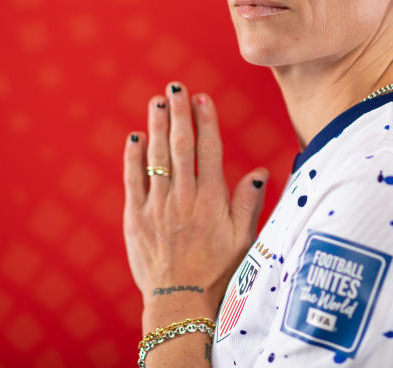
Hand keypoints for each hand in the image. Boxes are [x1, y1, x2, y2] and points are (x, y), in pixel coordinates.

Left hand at [122, 80, 268, 315]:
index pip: (209, 151)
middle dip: (179, 114)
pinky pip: (134, 180)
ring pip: (157, 157)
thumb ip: (249, 203)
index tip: (203, 99)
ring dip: (157, 126)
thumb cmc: (218, 273)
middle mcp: (184, 198)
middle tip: (176, 88)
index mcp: (212, 200)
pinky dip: (133, 157)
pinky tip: (135, 137)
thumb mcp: (244, 240)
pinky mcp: (136, 218)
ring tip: (157, 101)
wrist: (181, 304)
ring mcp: (158, 207)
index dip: (206, 122)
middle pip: (181, 146)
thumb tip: (258, 171)